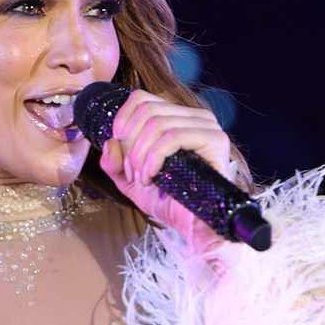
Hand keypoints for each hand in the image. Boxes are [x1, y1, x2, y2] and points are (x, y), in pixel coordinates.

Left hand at [97, 89, 243, 255]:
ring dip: (140, 155)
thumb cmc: (167, 202)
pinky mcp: (215, 140)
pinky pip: (172, 137)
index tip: (116, 143)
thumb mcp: (130, 181)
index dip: (122, 118)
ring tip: (142, 178)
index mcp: (177, 118)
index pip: (142, 98)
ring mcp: (207, 126)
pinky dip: (153, 158)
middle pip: (148, 110)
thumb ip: (114, 162)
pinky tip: (151, 177)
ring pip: (157, 123)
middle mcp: (195, 117)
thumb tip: (110, 142)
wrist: (192, 226)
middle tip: (132, 172)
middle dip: (130, 143)